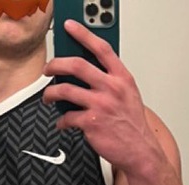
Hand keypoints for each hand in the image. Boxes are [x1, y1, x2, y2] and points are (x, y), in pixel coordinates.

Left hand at [43, 20, 161, 174]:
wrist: (140, 152)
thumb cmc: (133, 125)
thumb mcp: (128, 96)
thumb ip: (111, 82)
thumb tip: (86, 74)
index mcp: (122, 78)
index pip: (101, 49)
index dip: (83, 34)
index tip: (70, 27)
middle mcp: (111, 89)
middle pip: (77, 65)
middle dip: (56, 64)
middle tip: (49, 69)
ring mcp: (100, 105)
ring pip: (65, 90)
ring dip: (51, 93)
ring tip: (48, 97)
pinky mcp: (90, 123)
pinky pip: (67, 117)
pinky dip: (61, 121)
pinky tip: (62, 123)